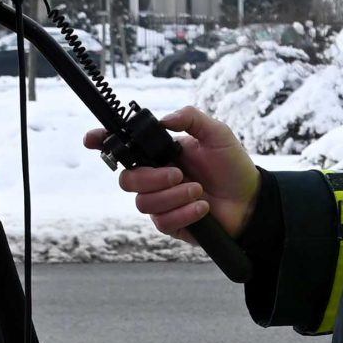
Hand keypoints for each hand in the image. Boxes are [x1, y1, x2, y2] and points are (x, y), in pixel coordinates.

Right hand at [84, 106, 258, 241]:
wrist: (251, 200)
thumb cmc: (232, 166)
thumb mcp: (217, 134)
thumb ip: (191, 118)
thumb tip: (164, 118)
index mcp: (161, 154)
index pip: (124, 148)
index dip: (103, 143)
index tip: (92, 140)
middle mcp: (156, 178)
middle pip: (126, 180)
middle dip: (151, 178)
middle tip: (179, 173)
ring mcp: (162, 202)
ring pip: (143, 203)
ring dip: (173, 196)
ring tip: (199, 191)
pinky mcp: (171, 224)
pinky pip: (162, 222)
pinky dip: (184, 213)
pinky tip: (202, 208)